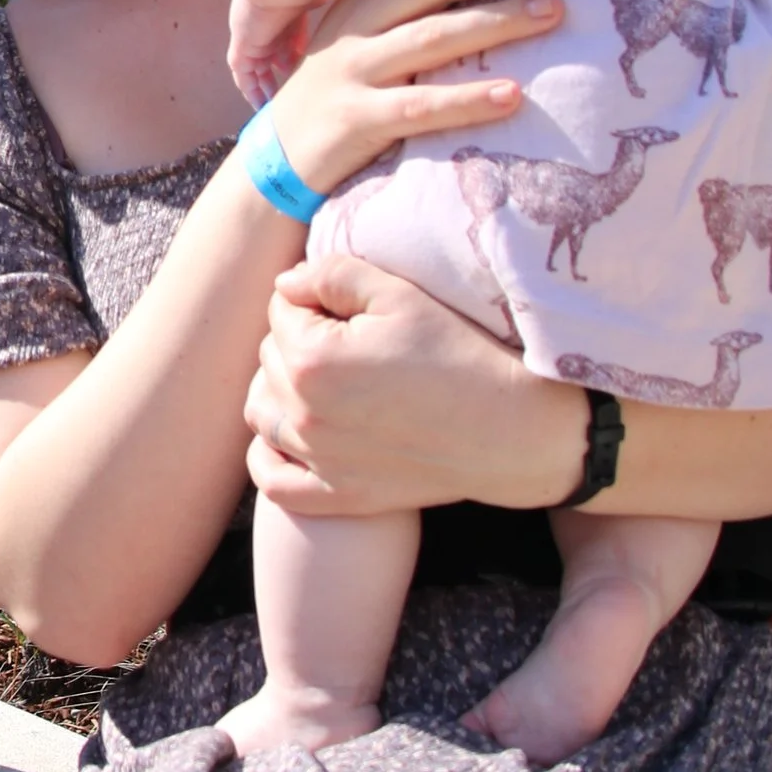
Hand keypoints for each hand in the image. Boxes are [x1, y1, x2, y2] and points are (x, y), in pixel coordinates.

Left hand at [226, 0, 342, 105]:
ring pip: (257, 70)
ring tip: (277, 109)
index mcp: (286, 14)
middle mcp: (269, 27)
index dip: (299, 57)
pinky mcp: (242, 51)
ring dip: (266, 87)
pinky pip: (244, 77)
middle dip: (282, 75)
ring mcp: (253, 39)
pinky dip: (252, 91)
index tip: (311, 75)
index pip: (292, 40)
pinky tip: (261, 107)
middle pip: (274, 56)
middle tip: (293, 97)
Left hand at [247, 258, 587, 517]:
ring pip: (262, 413)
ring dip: (278, 389)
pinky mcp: (339, 495)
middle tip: (350, 337)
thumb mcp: (398, 295)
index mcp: (312, 361)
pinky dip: (269, 457)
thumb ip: (330, 275)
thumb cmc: (457, 353)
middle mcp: (305, 415)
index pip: (280, 311)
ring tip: (319, 378)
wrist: (510, 428)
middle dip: (298, 338)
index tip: (351, 306)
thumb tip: (284, 285)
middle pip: (269, 358)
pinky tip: (289, 436)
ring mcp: (319, 461)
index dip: (314, 298)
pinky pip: (274, 483)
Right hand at [258, 0, 564, 197]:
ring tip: (552, 11)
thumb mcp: (359, 34)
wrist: (280, 157)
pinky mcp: (358, 121)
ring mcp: (353, 72)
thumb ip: (404, 2)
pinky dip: (468, 100)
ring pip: (430, 38)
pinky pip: (420, 108)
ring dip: (495, 22)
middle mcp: (354, 25)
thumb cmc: (339, 87)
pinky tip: (513, 94)